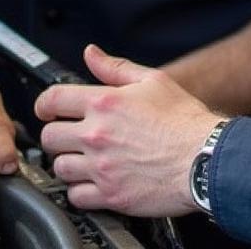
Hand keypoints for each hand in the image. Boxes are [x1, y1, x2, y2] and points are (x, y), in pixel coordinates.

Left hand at [35, 44, 225, 216]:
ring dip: (69, 162)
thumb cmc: (184, 120)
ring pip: (59, 167)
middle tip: (71, 135)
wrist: (205, 158)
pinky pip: (76, 196)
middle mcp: (97, 135)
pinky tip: (95, 180)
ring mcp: (101, 167)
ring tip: (85, 158)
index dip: (44, 103)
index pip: (53, 99)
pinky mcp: (110, 195)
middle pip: (49, 136)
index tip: (47, 109)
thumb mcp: (152, 80)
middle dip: (58, 133)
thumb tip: (91, 54)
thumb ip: (115, 67)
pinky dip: (81, 190)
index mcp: (105, 103)